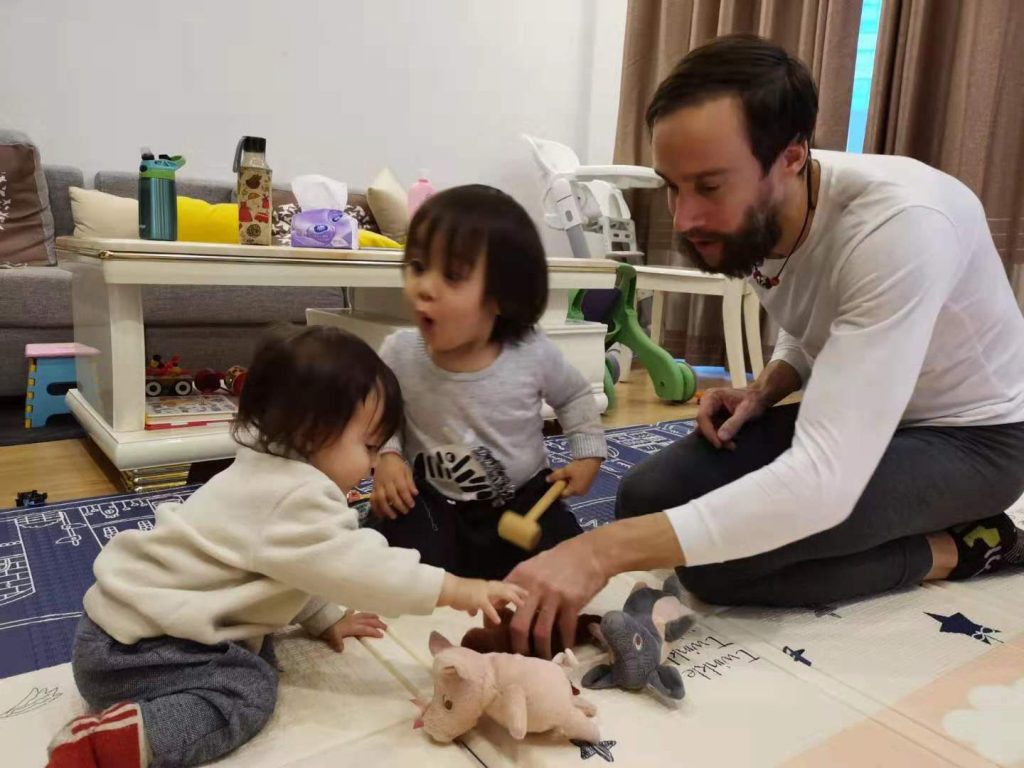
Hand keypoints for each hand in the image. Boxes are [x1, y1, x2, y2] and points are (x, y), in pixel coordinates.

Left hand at [319, 611, 386, 652]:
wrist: (321, 616)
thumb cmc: (327, 627)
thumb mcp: (332, 635)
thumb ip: (337, 642)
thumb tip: (341, 650)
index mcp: (352, 626)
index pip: (366, 629)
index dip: (374, 632)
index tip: (382, 635)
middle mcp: (353, 620)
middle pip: (368, 621)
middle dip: (377, 623)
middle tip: (385, 626)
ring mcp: (349, 616)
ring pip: (363, 614)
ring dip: (371, 615)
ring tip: (377, 616)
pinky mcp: (343, 614)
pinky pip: (351, 612)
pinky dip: (354, 612)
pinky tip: (355, 611)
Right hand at [371, 453, 417, 518]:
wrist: (385, 457)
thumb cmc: (398, 465)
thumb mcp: (407, 471)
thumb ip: (410, 483)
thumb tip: (415, 494)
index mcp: (396, 476)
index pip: (402, 489)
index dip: (407, 498)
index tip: (412, 505)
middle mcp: (386, 481)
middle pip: (391, 495)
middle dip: (398, 505)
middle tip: (405, 512)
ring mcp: (378, 485)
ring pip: (380, 499)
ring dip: (386, 509)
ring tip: (393, 516)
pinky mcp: (372, 488)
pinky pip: (372, 499)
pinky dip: (376, 508)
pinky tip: (381, 515)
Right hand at [439, 574, 527, 624]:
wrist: (448, 589)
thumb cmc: (457, 593)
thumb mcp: (469, 599)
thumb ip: (474, 605)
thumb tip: (473, 612)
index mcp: (486, 586)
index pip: (503, 585)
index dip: (514, 588)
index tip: (524, 592)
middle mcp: (487, 587)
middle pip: (506, 587)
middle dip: (518, 591)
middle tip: (529, 596)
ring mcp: (483, 592)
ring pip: (501, 593)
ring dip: (512, 598)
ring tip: (522, 605)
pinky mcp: (477, 599)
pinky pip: (487, 606)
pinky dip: (492, 613)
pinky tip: (498, 621)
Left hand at [505, 533, 608, 658]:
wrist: (590, 552)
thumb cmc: (560, 559)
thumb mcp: (534, 566)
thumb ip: (519, 583)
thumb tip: (502, 602)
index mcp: (521, 576)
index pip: (499, 602)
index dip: (492, 620)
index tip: (494, 632)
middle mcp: (534, 587)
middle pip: (518, 625)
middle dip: (517, 645)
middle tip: (519, 656)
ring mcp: (553, 596)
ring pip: (540, 632)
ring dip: (541, 650)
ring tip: (542, 659)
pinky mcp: (572, 603)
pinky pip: (565, 629)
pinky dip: (565, 642)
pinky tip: (565, 649)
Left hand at [547, 458, 601, 496]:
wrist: (593, 460)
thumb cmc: (579, 467)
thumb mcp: (565, 470)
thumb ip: (556, 476)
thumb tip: (547, 480)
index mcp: (575, 491)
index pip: (562, 495)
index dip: (556, 490)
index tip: (552, 484)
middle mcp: (580, 492)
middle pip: (567, 491)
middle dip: (562, 485)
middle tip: (559, 476)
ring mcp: (585, 488)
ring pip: (572, 487)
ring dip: (567, 482)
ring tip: (566, 473)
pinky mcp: (587, 484)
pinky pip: (577, 484)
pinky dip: (573, 480)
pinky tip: (572, 472)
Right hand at [696, 387, 768, 449]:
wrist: (760, 398)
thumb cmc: (754, 400)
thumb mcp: (746, 411)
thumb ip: (734, 423)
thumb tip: (721, 438)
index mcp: (711, 396)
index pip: (702, 416)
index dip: (708, 431)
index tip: (719, 444)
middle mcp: (707, 402)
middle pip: (703, 423)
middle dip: (714, 436)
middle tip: (729, 446)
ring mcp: (710, 410)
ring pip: (707, 428)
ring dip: (718, 438)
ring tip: (732, 445)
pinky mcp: (714, 417)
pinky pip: (713, 429)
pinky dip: (721, 436)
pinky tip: (731, 441)